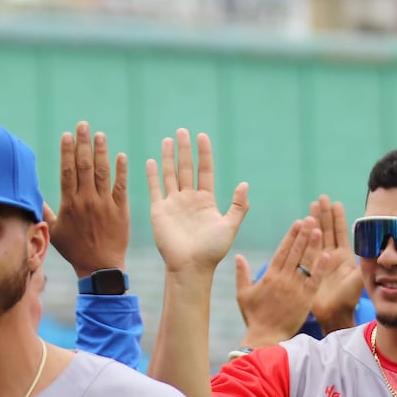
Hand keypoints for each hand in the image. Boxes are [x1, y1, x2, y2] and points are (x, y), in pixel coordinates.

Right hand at [44, 122, 128, 277]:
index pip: (68, 171)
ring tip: (100, 135)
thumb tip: (31, 195)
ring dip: (101, 152)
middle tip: (84, 125)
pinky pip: (121, 187)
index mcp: (70, 203)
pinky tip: (122, 156)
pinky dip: (122, 172)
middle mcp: (87, 200)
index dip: (67, 151)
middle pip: (84, 166)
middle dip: (83, 144)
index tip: (67, 134)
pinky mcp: (121, 211)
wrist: (101, 267)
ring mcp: (105, 205)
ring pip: (102, 173)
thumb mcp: (55, 231)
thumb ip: (45, 210)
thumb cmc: (75, 250)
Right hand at [147, 128, 247, 275]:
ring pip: (170, 174)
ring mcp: (173, 204)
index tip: (202, 136)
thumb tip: (245, 184)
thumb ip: (237, 206)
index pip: (205, 171)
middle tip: (183, 131)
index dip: (204, 154)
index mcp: (206, 201)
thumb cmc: (212, 250)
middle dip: (184, 150)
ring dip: (168, 157)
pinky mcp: (159, 210)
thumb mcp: (229, 226)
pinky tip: (152, 160)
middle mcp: (189, 199)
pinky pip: (155, 188)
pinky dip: (152, 175)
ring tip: (169, 139)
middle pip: (186, 168)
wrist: (191, 266)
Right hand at [235, 217, 329, 346]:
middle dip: (304, 235)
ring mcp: (295, 289)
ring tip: (319, 230)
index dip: (291, 236)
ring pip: (305, 263)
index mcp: (269, 276)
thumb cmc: (253, 317)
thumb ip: (241, 274)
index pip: (282, 251)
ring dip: (313, 246)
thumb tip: (238, 256)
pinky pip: (314, 282)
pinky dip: (320, 269)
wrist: (264, 337)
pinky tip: (326, 255)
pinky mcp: (305, 300)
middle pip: (295, 252)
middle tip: (312, 219)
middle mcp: (283, 279)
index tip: (298, 223)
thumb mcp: (243, 294)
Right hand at [309, 195, 363, 334]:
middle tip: (321, 198)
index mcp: (345, 257)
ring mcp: (319, 261)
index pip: (342, 233)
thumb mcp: (358, 278)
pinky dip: (304, 237)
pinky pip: (306, 249)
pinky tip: (300, 226)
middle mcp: (332, 256)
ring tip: (312, 205)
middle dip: (324, 214)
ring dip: (314, 221)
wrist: (334, 314)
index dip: (338, 218)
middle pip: (328, 230)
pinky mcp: (309, 267)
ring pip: (317, 236)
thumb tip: (375, 248)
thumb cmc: (348, 299)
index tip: (336, 203)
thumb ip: (364, 262)